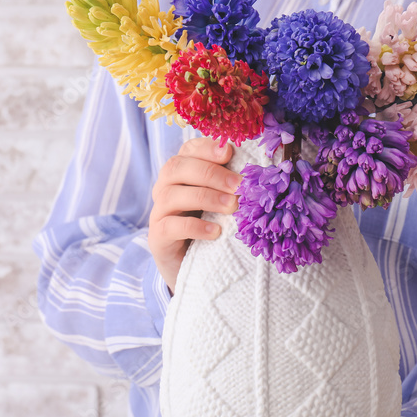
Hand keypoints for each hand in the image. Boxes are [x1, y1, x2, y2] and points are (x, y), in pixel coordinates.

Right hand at [149, 137, 240, 293]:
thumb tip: (259, 173)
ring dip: (206, 197)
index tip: (230, 152)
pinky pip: (170, 226)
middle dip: (210, 173)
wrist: (195, 269)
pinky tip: (215, 231)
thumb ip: (232, 185)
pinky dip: (194, 226)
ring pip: (171, 195)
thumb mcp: (223, 203)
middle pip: (176, 167)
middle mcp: (165, 187)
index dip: (206, 147)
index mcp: (181, 173)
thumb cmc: (213, 228)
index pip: (188, 150)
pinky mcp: (157, 237)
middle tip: (238, 185)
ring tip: (232, 207)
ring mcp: (159, 212)